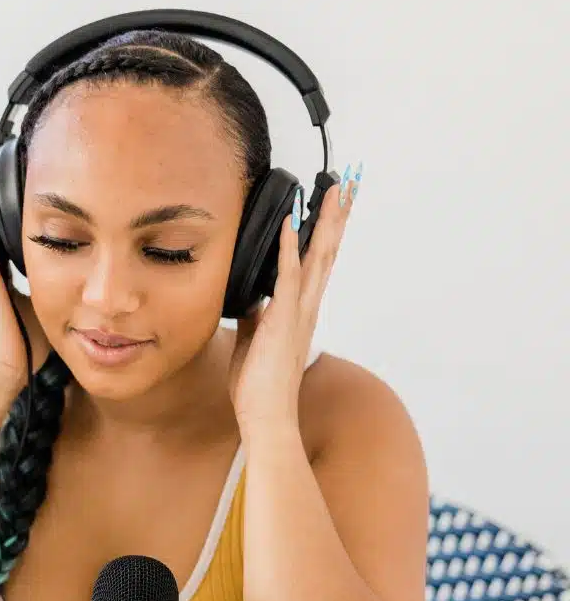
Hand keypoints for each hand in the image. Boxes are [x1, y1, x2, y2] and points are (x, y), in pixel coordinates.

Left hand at [227, 163, 361, 439]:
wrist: (266, 416)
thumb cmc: (259, 387)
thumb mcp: (253, 341)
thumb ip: (256, 317)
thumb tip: (251, 299)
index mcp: (300, 312)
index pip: (317, 263)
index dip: (326, 233)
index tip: (333, 205)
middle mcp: (305, 308)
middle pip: (327, 252)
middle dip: (337, 217)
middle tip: (349, 184)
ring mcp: (297, 313)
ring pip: (318, 257)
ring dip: (325, 222)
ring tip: (335, 190)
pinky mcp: (281, 320)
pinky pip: (287, 277)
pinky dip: (291, 249)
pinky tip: (292, 224)